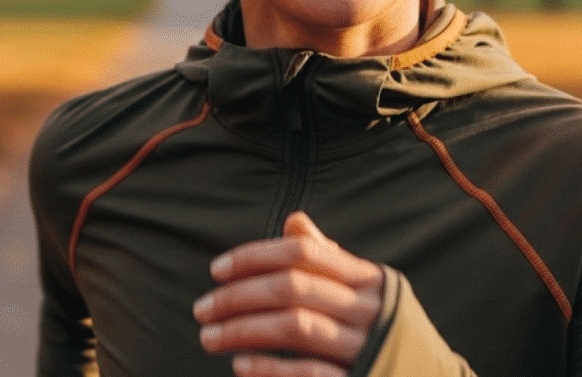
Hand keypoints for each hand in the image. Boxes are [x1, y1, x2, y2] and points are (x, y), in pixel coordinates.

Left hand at [193, 211, 384, 376]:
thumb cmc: (380, 327)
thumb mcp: (361, 288)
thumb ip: (326, 257)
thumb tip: (293, 221)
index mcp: (366, 277)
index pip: (303, 252)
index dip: (255, 256)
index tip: (216, 270)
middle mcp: (367, 308)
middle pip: (292, 288)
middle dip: (239, 296)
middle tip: (201, 309)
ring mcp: (365, 346)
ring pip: (296, 327)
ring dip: (244, 330)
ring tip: (210, 337)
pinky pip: (310, 373)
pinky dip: (271, 369)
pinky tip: (241, 366)